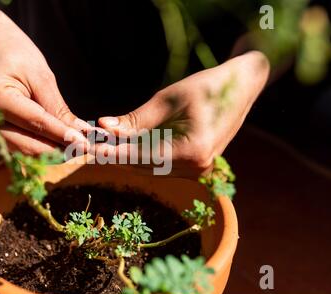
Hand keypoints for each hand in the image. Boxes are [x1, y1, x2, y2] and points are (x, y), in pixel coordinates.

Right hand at [0, 10, 89, 154]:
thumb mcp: (41, 75)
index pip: (36, 124)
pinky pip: (16, 144)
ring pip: (21, 151)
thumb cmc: (16, 52)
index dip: (62, 136)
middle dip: (58, 151)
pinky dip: (38, 146)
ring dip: (50, 154)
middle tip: (85, 150)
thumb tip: (79, 133)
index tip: (85, 144)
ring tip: (74, 149)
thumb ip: (57, 107)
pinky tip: (57, 145)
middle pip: (27, 145)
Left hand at [95, 51, 269, 177]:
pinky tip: (124, 145)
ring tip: (101, 144)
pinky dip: (141, 155)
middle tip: (89, 146)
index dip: (114, 153)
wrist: (240, 87)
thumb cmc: (207, 87)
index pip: (143, 157)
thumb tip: (105, 127)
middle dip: (116, 155)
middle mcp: (196, 168)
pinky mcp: (194, 166)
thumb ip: (136, 120)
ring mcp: (197, 170)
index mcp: (192, 151)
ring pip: (151, 167)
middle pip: (145, 166)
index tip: (91, 150)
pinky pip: (161, 164)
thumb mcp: (168, 99)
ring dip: (126, 156)